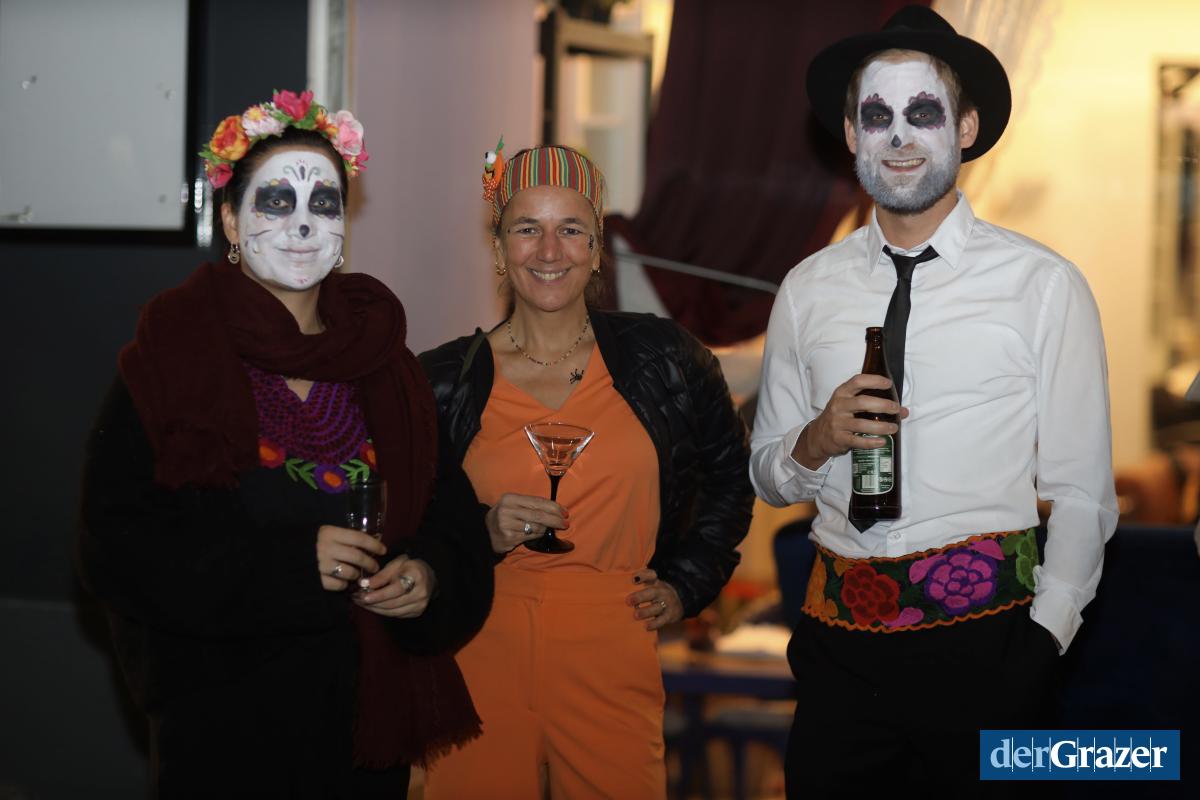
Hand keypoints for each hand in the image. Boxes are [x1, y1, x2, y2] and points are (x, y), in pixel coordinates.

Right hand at [317, 525, 385, 591]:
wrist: (289, 556)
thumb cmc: (314, 543)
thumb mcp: (328, 534)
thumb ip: (345, 537)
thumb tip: (371, 542)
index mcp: (330, 533)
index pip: (359, 538)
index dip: (374, 545)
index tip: (383, 550)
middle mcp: (326, 548)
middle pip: (357, 557)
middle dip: (370, 563)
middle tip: (374, 567)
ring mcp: (321, 565)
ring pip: (350, 572)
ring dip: (356, 575)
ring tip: (356, 574)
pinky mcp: (317, 579)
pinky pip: (339, 585)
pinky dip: (344, 585)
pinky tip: (343, 581)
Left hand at [354, 556, 435, 617]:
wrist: (428, 576)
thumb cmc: (409, 567)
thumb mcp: (396, 564)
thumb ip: (381, 575)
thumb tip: (364, 584)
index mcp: (417, 576)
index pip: (395, 589)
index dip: (379, 594)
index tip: (363, 596)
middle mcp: (421, 592)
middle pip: (392, 603)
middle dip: (372, 603)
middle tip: (356, 599)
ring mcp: (420, 604)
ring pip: (392, 611)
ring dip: (375, 608)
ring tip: (361, 603)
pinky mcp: (417, 612)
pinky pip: (396, 615)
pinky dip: (382, 611)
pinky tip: (373, 606)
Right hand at [485, 493, 568, 553]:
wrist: (485, 531)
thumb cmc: (505, 516)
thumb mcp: (514, 505)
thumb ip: (531, 505)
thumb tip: (556, 510)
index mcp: (510, 498)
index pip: (537, 502)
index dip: (554, 507)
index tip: (565, 512)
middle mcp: (507, 510)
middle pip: (538, 515)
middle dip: (555, 520)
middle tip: (565, 524)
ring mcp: (507, 525)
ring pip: (536, 527)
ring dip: (546, 528)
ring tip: (549, 528)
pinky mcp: (508, 538)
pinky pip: (531, 536)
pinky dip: (538, 535)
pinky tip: (539, 533)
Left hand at [626, 569, 682, 630]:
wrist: (679, 602)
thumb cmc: (657, 593)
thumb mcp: (652, 584)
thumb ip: (638, 583)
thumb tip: (618, 583)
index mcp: (655, 583)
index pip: (651, 575)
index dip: (643, 576)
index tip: (633, 579)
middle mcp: (661, 592)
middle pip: (652, 592)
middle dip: (640, 596)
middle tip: (628, 601)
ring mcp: (666, 604)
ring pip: (656, 607)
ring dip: (646, 611)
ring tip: (635, 615)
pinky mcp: (669, 616)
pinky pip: (662, 620)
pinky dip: (654, 624)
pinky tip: (646, 626)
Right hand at [792, 373, 908, 469]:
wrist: (818, 436)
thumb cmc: (839, 417)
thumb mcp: (850, 406)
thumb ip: (875, 405)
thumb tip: (904, 411)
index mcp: (842, 393)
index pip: (857, 381)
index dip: (874, 381)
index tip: (888, 384)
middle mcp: (839, 406)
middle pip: (862, 402)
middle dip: (882, 405)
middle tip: (895, 409)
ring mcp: (837, 423)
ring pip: (862, 424)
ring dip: (881, 426)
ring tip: (894, 427)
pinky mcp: (839, 438)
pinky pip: (857, 441)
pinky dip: (871, 442)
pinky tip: (882, 441)